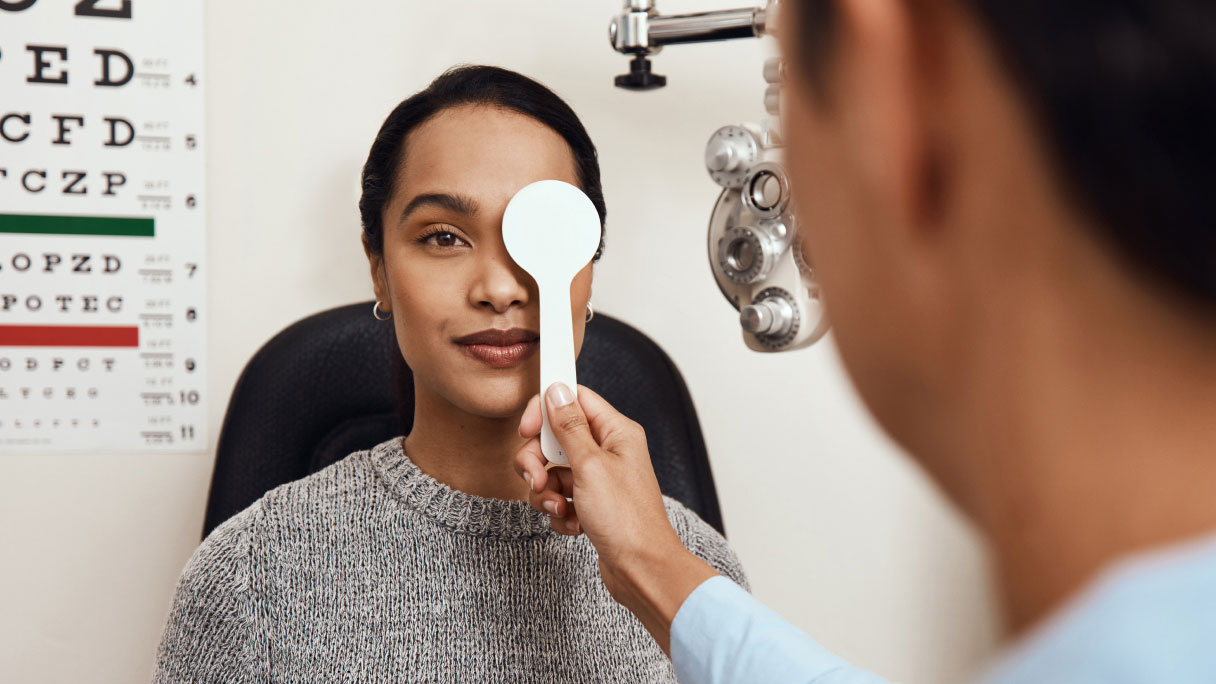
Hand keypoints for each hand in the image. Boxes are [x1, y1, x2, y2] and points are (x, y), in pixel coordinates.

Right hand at [513, 383, 716, 652]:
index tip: (527, 430)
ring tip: (559, 509)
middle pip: (555, 438)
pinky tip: (574, 524)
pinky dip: (559, 512)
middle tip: (537, 480)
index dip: (546, 410)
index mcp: (616, 432)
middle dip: (538, 462)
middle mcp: (608, 451)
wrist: (640, 569)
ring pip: (552, 471)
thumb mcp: (590, 465)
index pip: (574, 399)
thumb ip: (569, 427)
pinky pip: (559, 497)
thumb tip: (556, 390)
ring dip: (547, 492)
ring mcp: (599, 479)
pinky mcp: (591, 504)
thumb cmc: (626, 519)